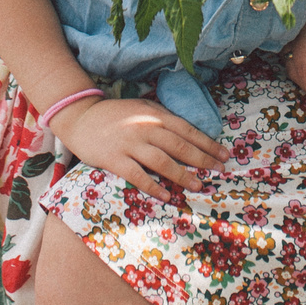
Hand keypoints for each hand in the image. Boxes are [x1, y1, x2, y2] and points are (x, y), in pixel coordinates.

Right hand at [52, 98, 225, 208]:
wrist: (81, 117)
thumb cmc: (117, 115)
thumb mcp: (143, 109)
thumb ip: (164, 120)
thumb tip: (190, 137)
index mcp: (155, 114)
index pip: (187, 130)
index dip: (207, 144)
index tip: (224, 155)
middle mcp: (145, 127)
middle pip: (179, 146)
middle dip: (202, 160)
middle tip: (219, 171)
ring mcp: (130, 143)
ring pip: (162, 161)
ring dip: (183, 175)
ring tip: (199, 185)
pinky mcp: (114, 159)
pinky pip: (138, 175)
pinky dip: (153, 186)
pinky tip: (166, 195)